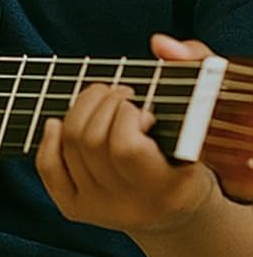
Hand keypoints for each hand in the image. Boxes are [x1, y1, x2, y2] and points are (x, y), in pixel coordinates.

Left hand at [36, 34, 218, 237]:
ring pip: (69, 146)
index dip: (126, 115)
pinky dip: (49, 138)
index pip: (125, 146)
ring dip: (80, 109)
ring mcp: (100, 209)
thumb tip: (161, 45)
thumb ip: (196, 68)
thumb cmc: (193, 150)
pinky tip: (60, 122)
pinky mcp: (76, 209)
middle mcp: (131, 205)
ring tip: (103, 103)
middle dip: (103, 103)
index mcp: (169, 189)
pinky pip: (49, 168)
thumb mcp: (207, 113)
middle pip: (91, 140)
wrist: (177, 211)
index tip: (143, 110)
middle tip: (121, 95)